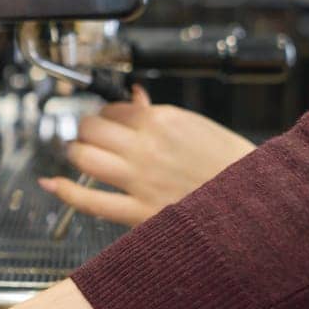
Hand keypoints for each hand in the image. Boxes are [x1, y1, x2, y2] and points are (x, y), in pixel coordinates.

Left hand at [38, 87, 254, 225]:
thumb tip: (134, 96)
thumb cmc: (230, 164)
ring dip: (75, 154)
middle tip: (89, 136)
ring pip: (83, 157)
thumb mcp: (197, 127)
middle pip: (91, 128)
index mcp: (163, 121)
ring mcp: (139, 179)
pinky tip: (52, 184)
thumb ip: (159, 114)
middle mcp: (146, 147)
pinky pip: (89, 200)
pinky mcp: (138, 211)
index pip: (114, 108)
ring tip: (79, 155)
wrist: (256, 201)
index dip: (106, 113)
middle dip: (85, 130)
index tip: (108, 120)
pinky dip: (63, 191)